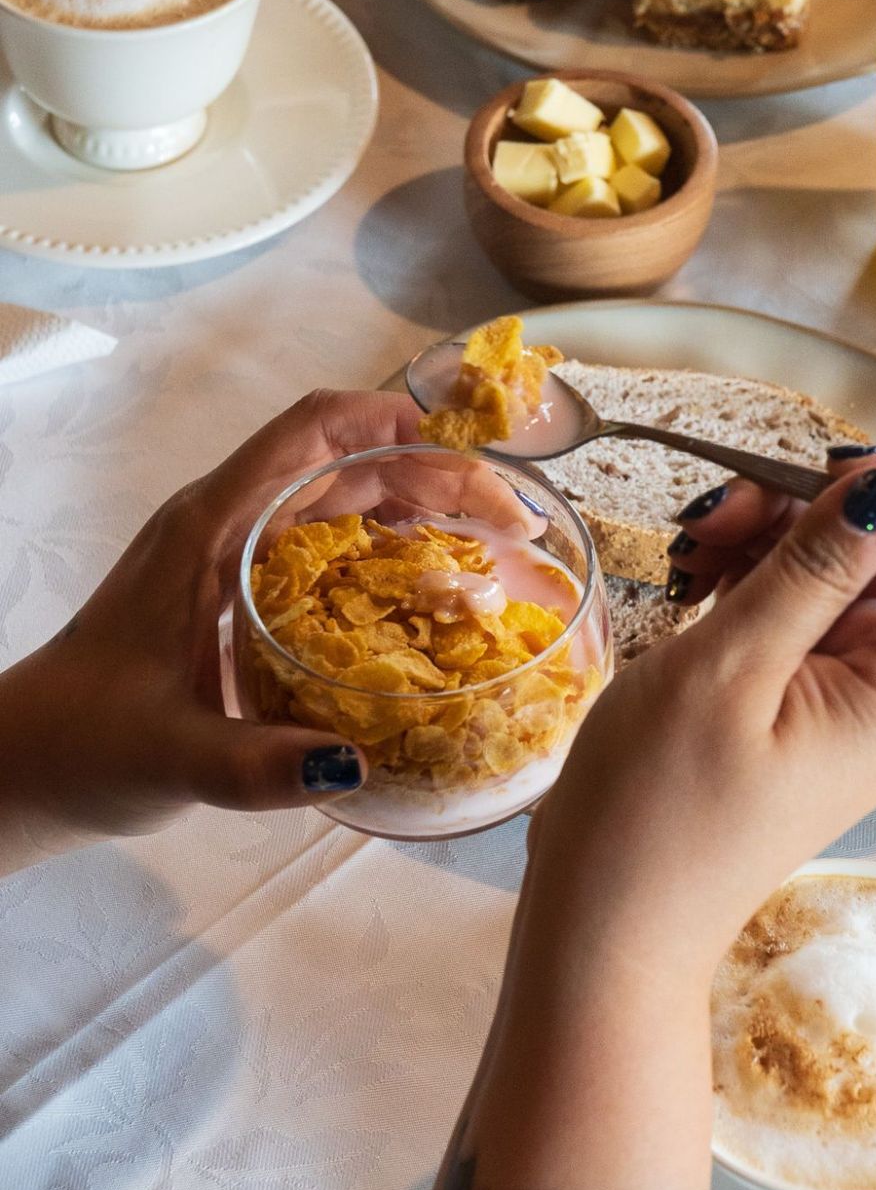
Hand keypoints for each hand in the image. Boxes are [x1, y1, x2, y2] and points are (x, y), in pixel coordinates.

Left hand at [0, 390, 530, 873]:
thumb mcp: (173, 755)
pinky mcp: (237, 589)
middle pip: (344, 462)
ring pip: (339, 499)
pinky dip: (385, 547)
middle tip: (512, 523)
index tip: (471, 457)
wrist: (25, 762)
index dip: (395, 424)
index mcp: (209, 528)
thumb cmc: (85, 743)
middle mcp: (225, 524)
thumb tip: (355, 764)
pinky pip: (325, 542)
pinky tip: (428, 590)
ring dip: (415, 507)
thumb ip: (256, 765)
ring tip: (490, 547)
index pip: (311, 432)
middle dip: (434, 474)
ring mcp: (231, 553)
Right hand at [442, 448, 875, 1189]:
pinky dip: (754, 578)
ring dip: (775, 536)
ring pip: (840, 573)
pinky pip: (798, 613)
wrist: (608, 923)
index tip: (828, 467)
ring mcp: (839, 698)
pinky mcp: (791, 704)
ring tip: (695, 547)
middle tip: (724, 512)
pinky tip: (695, 578)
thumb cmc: (657, 806)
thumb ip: (816, 570)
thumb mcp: (731, 668)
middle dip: (820, 506)